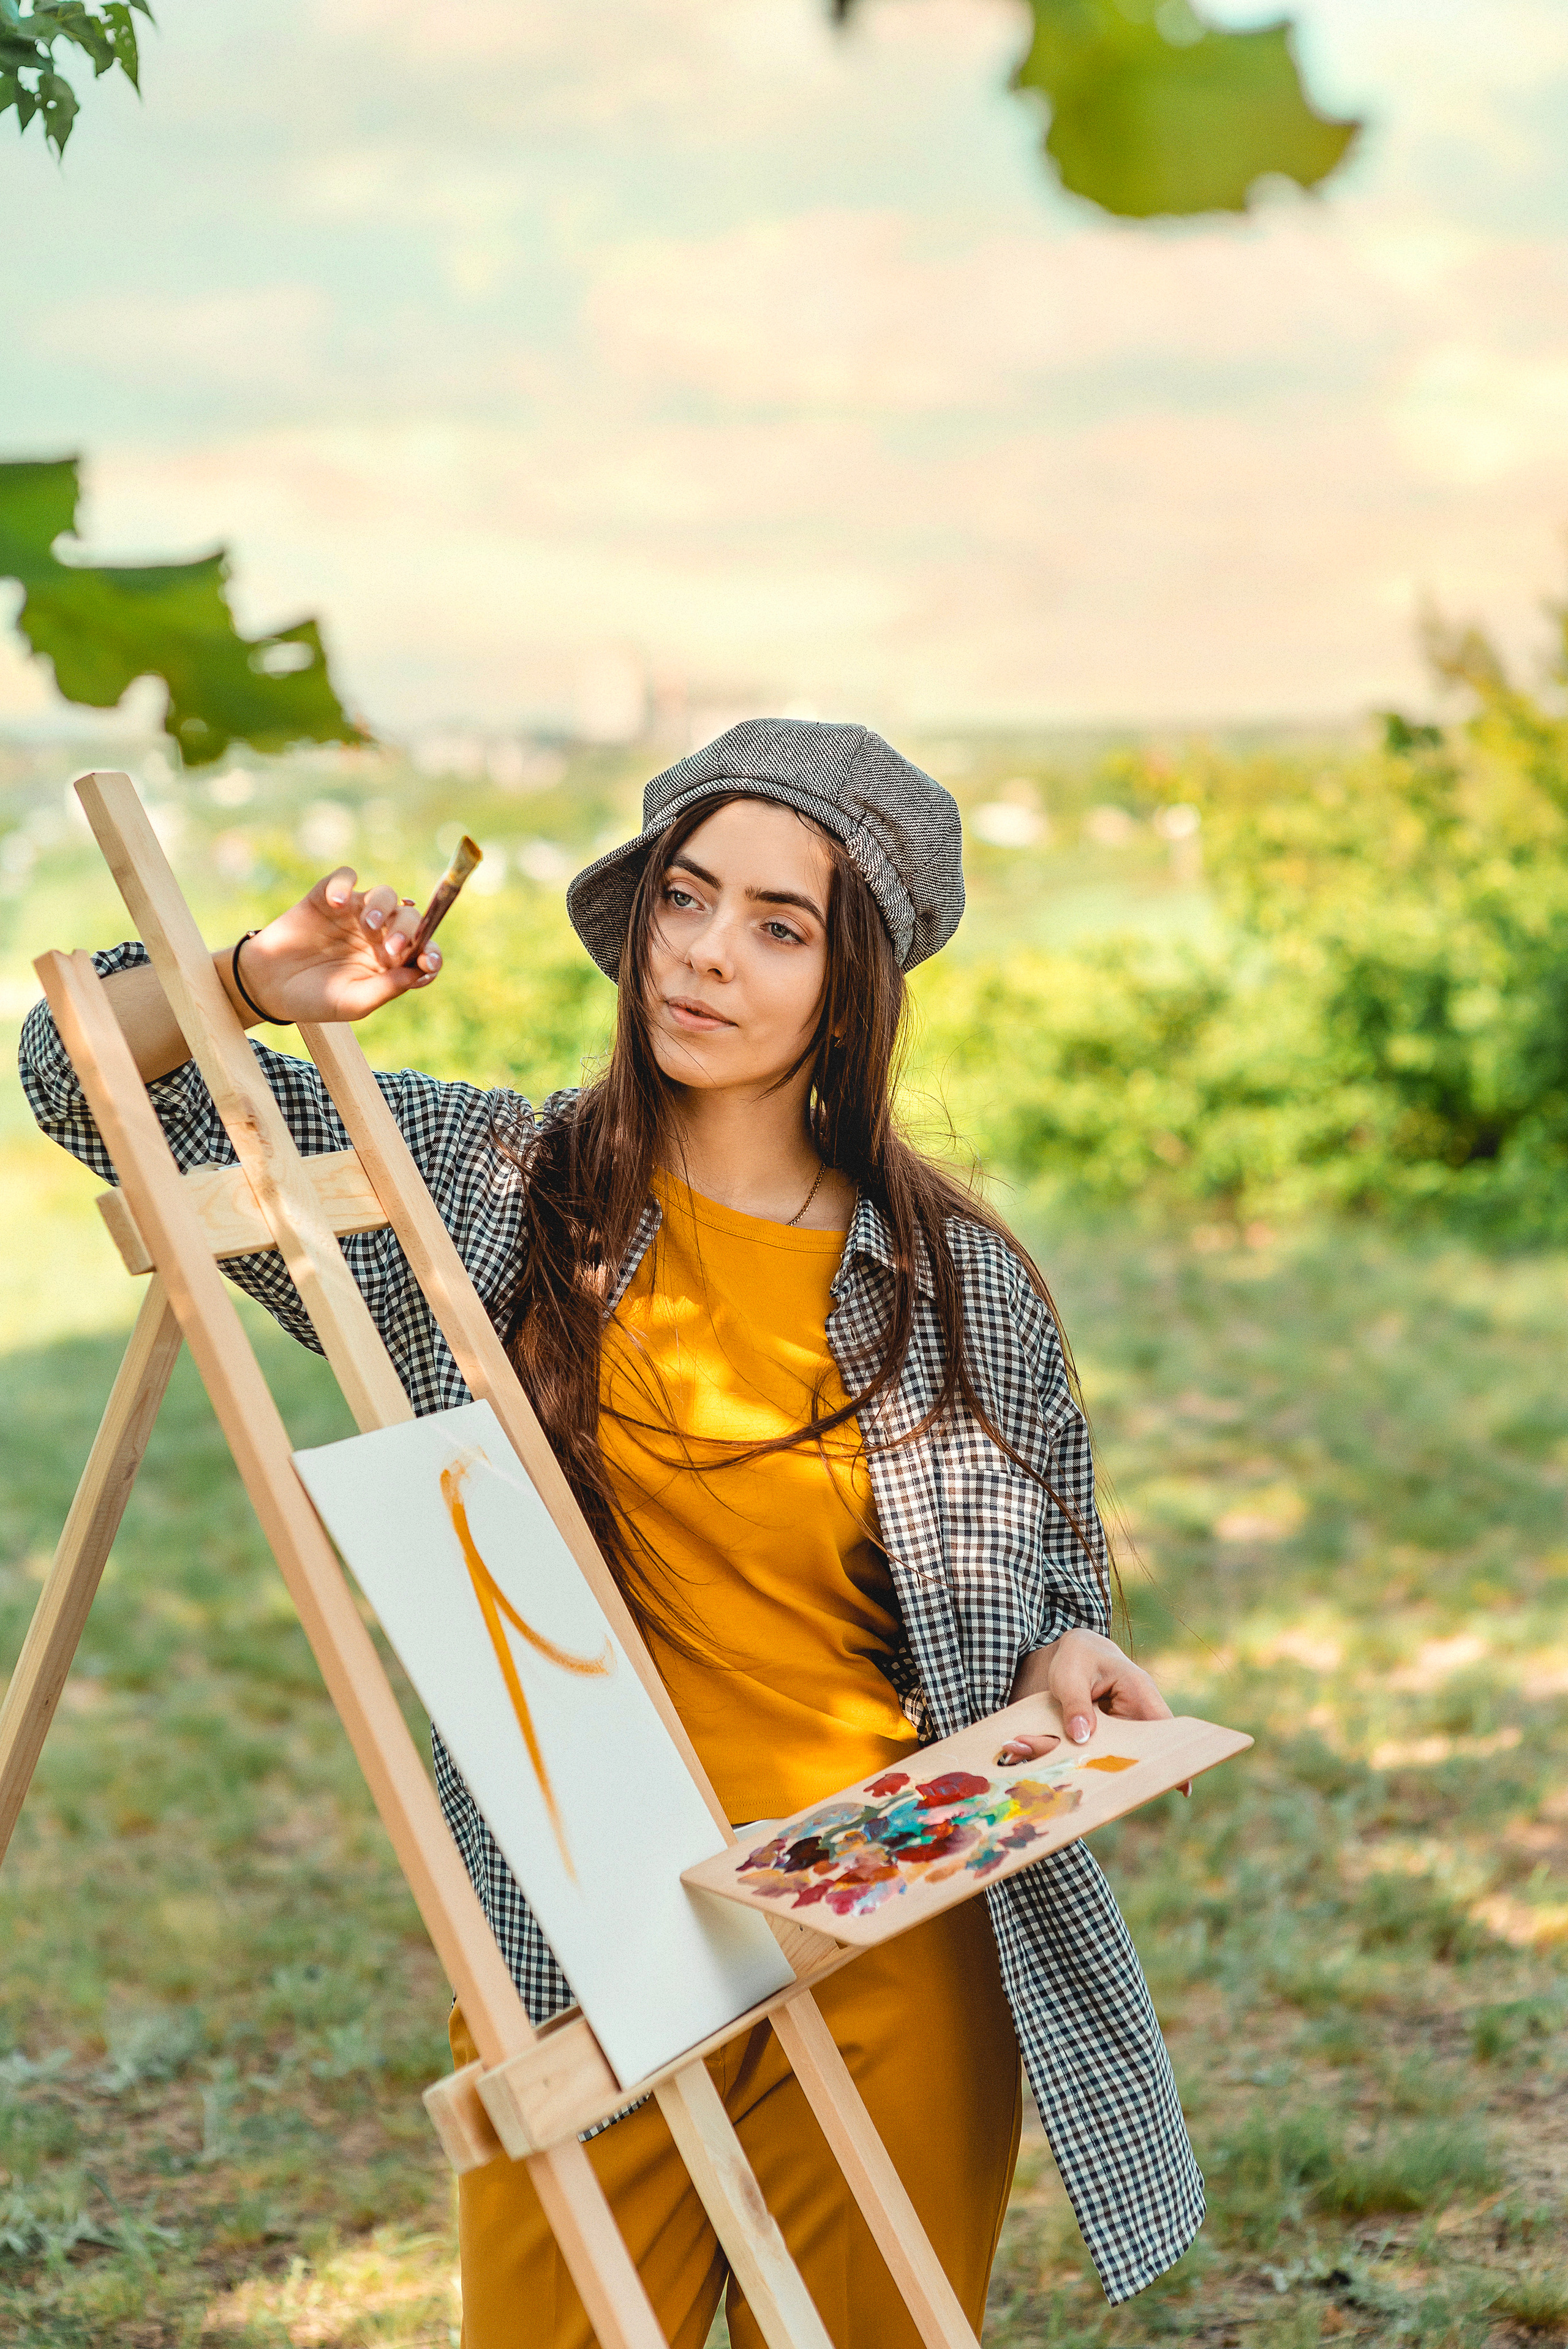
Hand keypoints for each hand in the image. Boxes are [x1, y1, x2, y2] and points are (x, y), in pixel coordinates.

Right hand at [223, 869, 440, 1027]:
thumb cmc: (315, 999)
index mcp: (391, 961)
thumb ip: (386, 988)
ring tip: (369, 924)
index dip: (431, 953)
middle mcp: (379, 934)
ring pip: (385, 894)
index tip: (428, 962)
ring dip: (383, 906)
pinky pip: (345, 878)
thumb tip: (419, 973)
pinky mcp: (327, 897)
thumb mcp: (353, 1003)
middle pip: (409, 918)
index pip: (423, 949)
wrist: (268, 987)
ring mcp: (355, 913)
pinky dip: (345, 885)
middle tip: (391, 948)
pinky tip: (338, 903)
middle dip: (407, 930)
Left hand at [998, 1629, 1177, 1777]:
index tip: (1181, 1786)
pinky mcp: (1103, 1739)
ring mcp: (1120, 1729)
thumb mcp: (1071, 1674)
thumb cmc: (1078, 1656)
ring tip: (1067, 1779)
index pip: (1164, 1727)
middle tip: (1108, 1792)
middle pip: (1137, 1751)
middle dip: (1122, 1772)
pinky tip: (1053, 1767)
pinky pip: (1093, 1757)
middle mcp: (1134, 1715)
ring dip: (1090, 1769)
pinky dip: (1074, 1764)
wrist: (1071, 1652)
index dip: (1174, 1756)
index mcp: (1138, 1692)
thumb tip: (1081, 1737)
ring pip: (1111, 1758)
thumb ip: (1075, 1703)